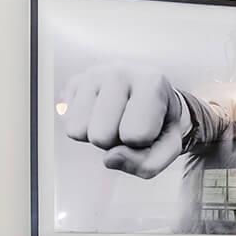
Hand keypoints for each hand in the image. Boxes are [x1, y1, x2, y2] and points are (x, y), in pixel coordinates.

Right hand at [59, 64, 191, 176]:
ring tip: (115, 119)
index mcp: (151, 81)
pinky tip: (101, 114)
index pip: (135, 136)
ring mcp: (93, 74)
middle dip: (114, 141)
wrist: (152, 96)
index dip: (142, 143)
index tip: (150, 126)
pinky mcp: (75, 81)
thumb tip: (109, 159)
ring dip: (97, 135)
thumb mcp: (167, 149)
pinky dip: (84, 128)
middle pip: (100, 137)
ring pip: (78, 132)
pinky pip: (68, 125)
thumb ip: (147, 164)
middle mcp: (119, 72)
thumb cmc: (160, 124)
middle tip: (128, 125)